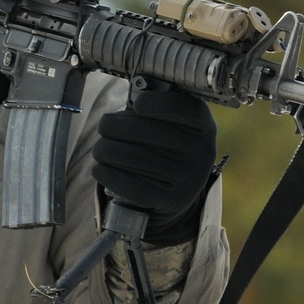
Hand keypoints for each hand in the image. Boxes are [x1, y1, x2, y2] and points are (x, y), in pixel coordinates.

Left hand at [92, 86, 217, 245]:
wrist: (180, 191)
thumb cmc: (169, 148)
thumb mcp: (176, 124)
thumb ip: (156, 110)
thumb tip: (119, 113)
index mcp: (204, 126)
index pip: (179, 107)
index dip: (153, 103)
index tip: (137, 105)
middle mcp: (202, 152)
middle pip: (147, 132)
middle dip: (115, 126)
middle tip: (103, 126)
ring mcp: (189, 179)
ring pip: (133, 158)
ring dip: (106, 150)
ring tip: (99, 148)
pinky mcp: (172, 200)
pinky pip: (132, 186)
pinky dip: (108, 174)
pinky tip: (99, 168)